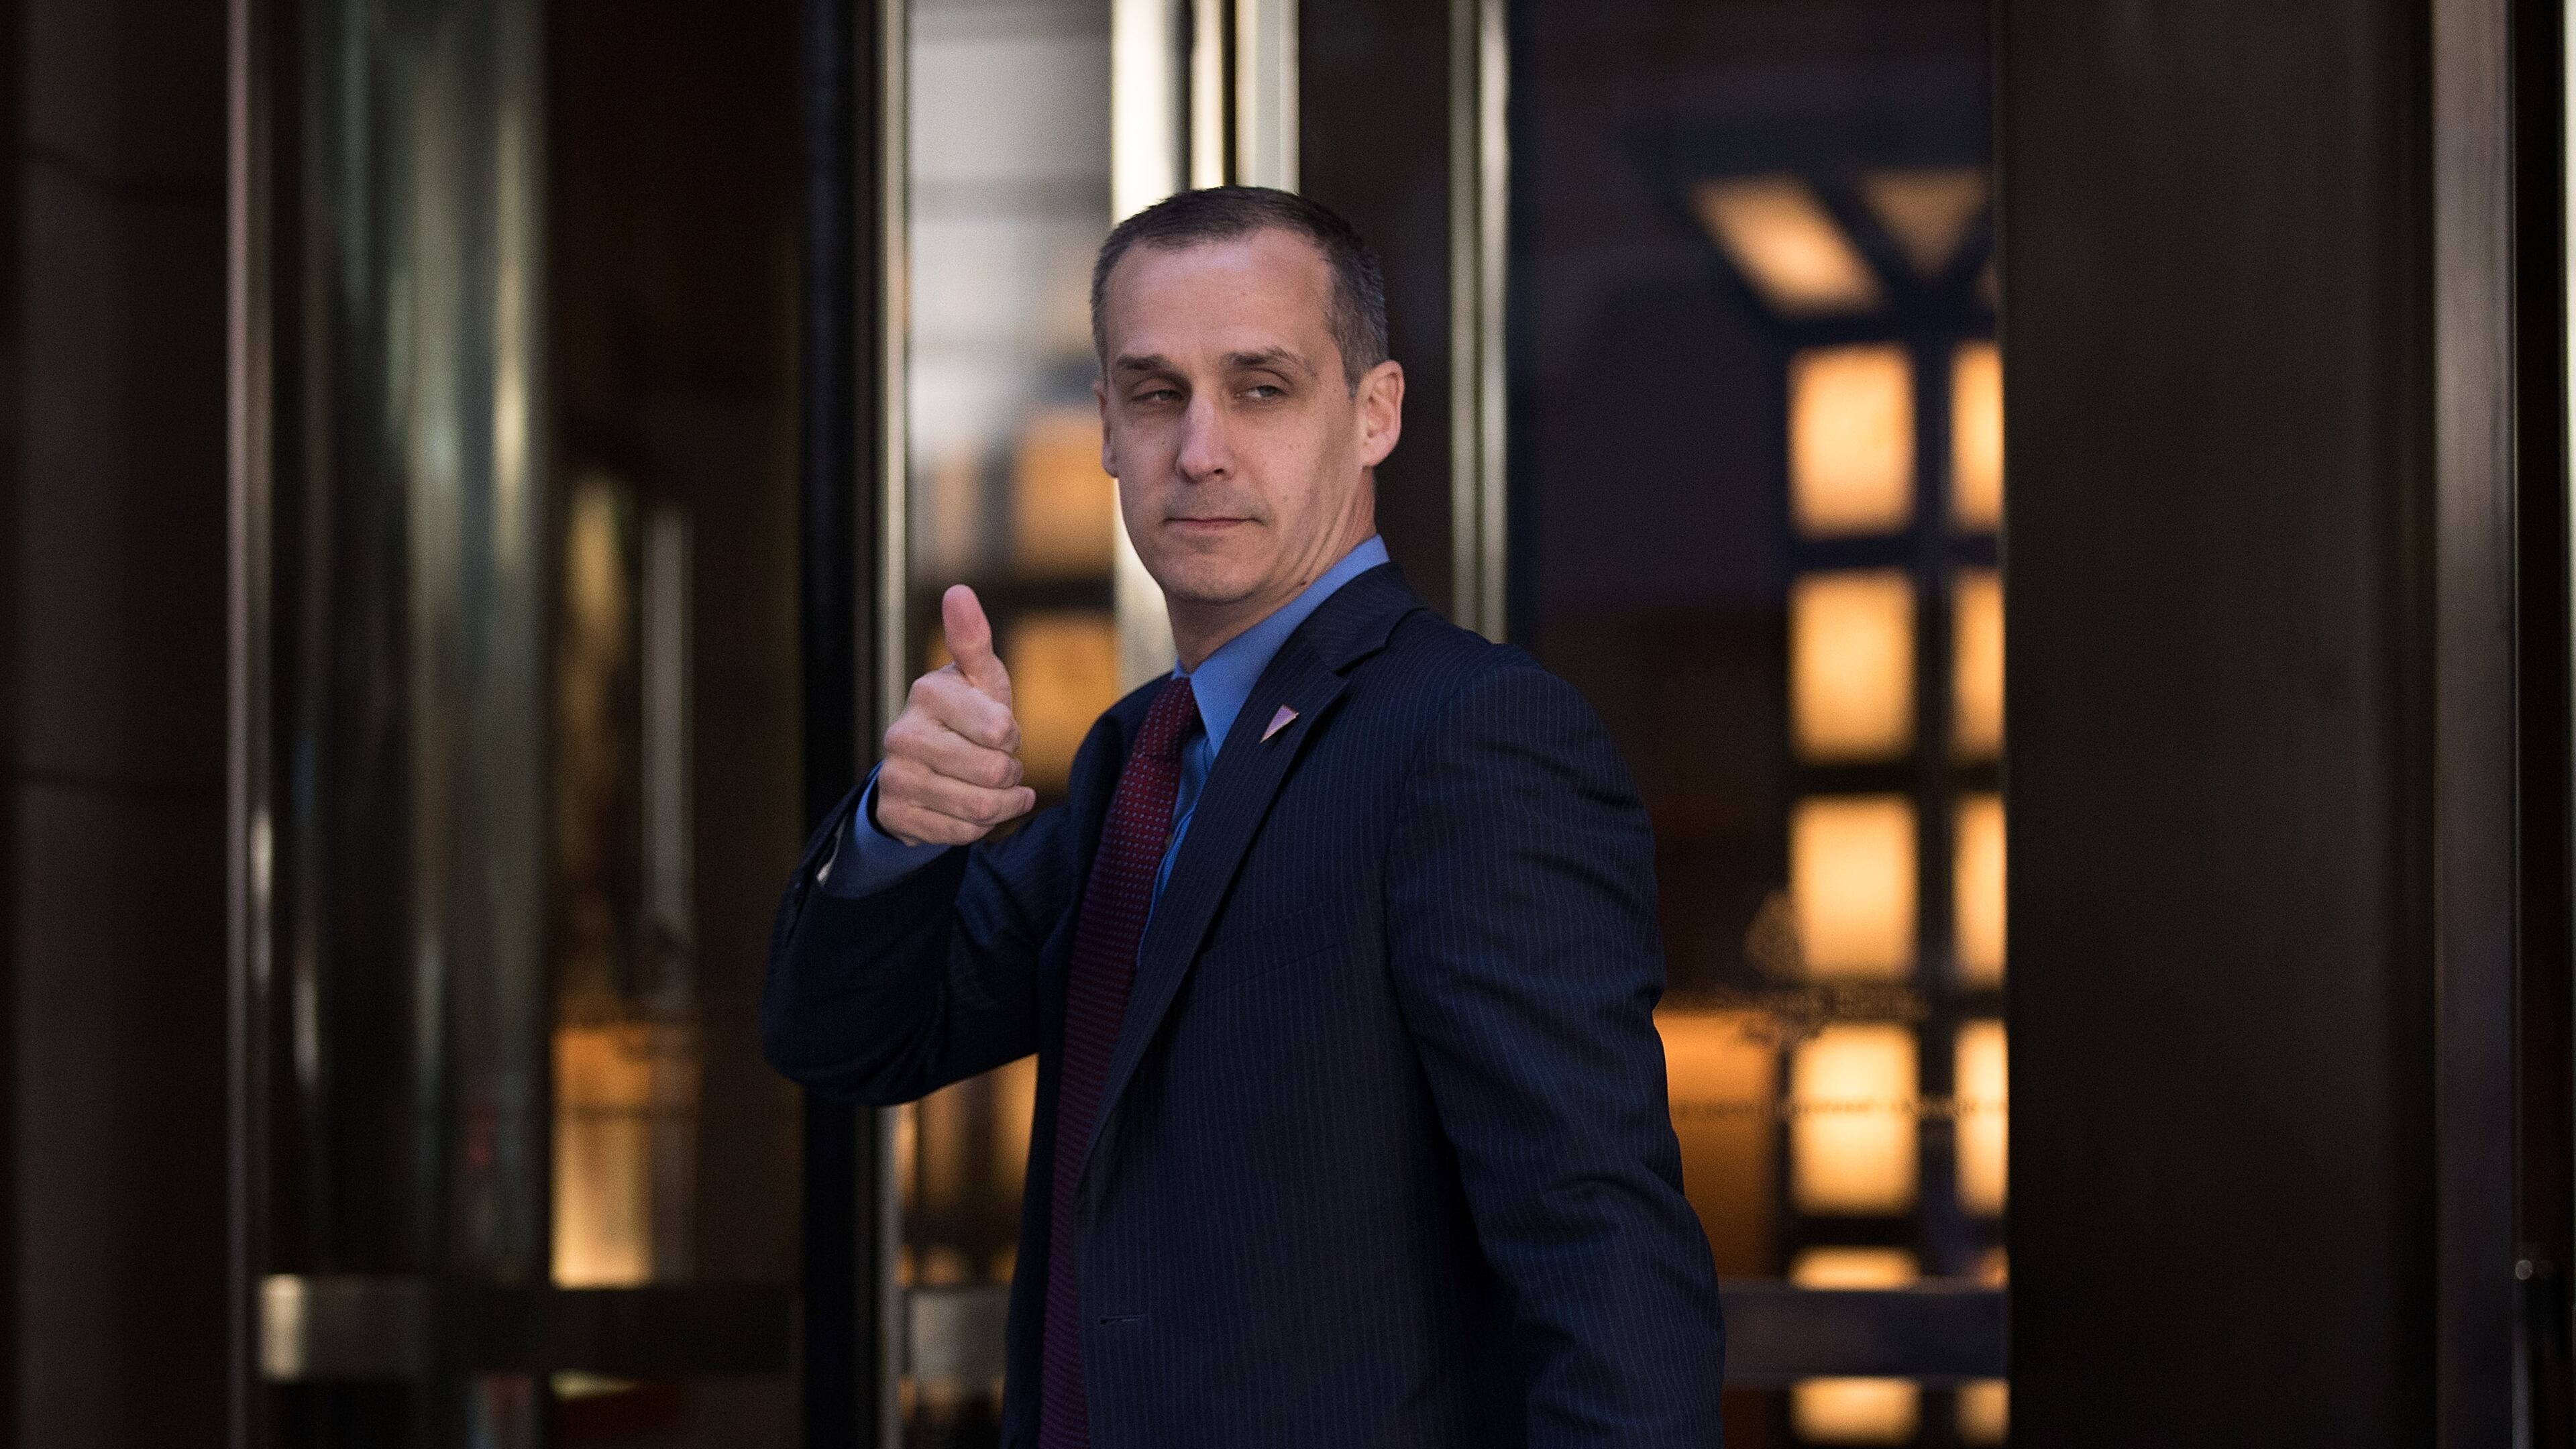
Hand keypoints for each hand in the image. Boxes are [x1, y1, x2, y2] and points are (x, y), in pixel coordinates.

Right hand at [874, 585, 1038, 845]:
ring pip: (980, 809)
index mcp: (927, 693)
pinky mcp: (894, 814)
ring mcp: (894, 776)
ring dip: (1000, 803)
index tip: (998, 730)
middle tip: (996, 763)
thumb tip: (959, 590)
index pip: (1001, 730)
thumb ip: (973, 639)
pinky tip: (970, 810)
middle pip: (994, 772)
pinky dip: (977, 827)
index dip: (1011, 736)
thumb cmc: (966, 715)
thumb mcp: (979, 678)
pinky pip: (960, 834)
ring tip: (990, 787)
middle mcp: (902, 734)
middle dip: (1009, 773)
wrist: (924, 766)